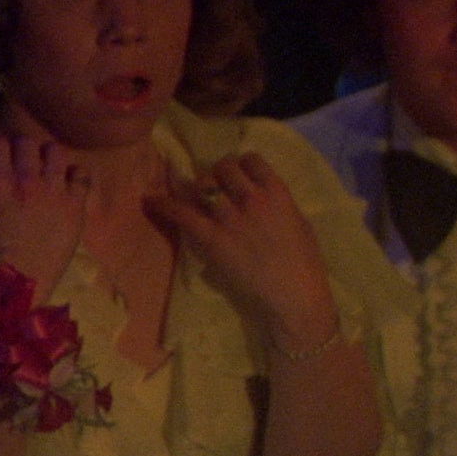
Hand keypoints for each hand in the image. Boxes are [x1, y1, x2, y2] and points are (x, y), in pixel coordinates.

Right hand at [0, 133, 89, 298]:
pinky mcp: (76, 212)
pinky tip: (63, 185)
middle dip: (18, 147)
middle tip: (15, 161)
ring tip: (41, 170)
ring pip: (57, 152)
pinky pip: (82, 176)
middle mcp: (27, 183)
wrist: (8, 299)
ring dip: (46, 156)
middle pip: (27, 142)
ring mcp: (56, 195)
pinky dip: (73, 174)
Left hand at [145, 153, 336, 347]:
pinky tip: (151, 201)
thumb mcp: (300, 223)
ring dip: (198, 187)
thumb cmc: (306, 263)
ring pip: (202, 183)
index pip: (251, 160)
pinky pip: (182, 213)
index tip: (239, 174)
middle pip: (224, 167)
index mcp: (277, 193)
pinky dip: (164, 205)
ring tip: (196, 196)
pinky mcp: (211, 239)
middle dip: (219, 173)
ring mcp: (229, 217)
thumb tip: (262, 198)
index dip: (243, 165)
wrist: (293, 295)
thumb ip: (279, 204)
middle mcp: (251, 198)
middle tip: (217, 186)